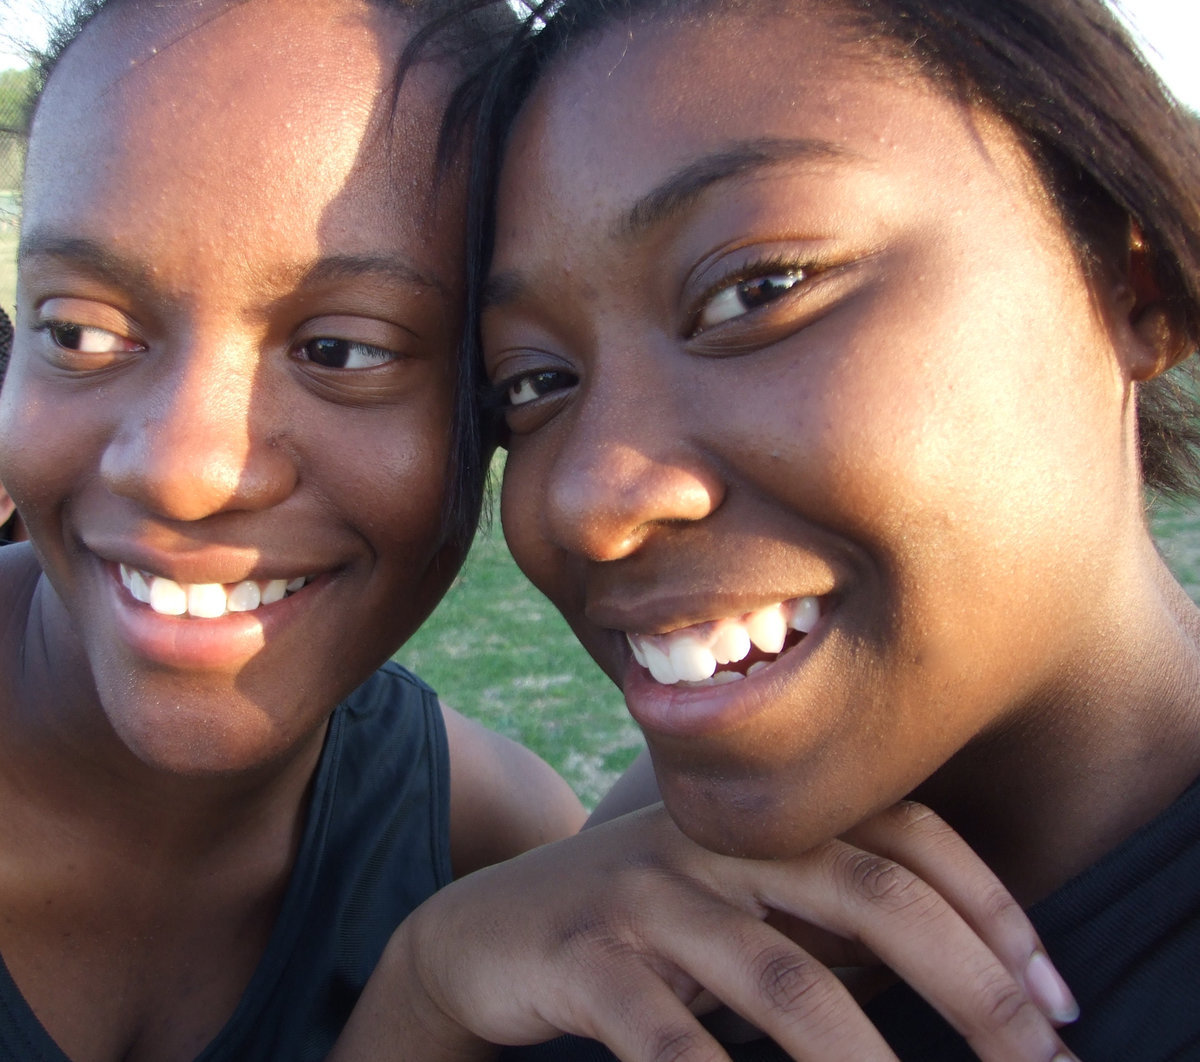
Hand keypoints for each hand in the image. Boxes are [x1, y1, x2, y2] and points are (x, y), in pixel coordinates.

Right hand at [331, 803, 1078, 1061]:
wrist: (486, 933)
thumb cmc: (639, 928)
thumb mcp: (735, 907)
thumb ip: (824, 919)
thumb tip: (959, 977)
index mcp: (759, 822)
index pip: (901, 834)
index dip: (990, 903)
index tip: (1057, 994)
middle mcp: (713, 842)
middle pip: (867, 890)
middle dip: (972, 983)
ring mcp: (648, 894)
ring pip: (786, 977)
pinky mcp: (587, 958)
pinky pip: (672, 1039)